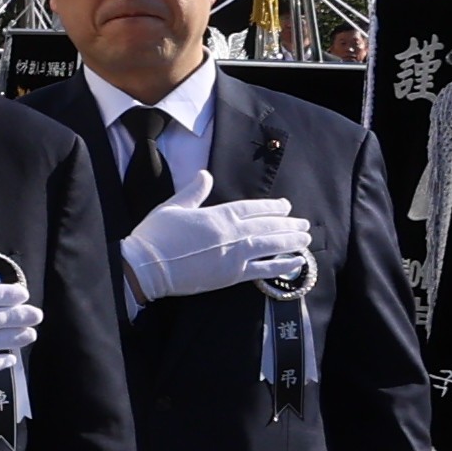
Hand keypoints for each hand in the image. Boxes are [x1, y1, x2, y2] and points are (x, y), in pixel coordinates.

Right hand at [121, 196, 312, 302]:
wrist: (146, 267)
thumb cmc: (155, 236)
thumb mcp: (171, 207)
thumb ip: (193, 192)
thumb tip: (205, 175)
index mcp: (218, 215)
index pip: (253, 208)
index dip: (272, 207)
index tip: (286, 206)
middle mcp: (232, 233)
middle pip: (268, 225)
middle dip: (288, 223)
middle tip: (304, 223)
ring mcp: (234, 255)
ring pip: (272, 245)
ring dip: (291, 240)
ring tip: (305, 238)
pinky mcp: (232, 275)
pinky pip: (264, 270)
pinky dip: (283, 265)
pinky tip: (296, 262)